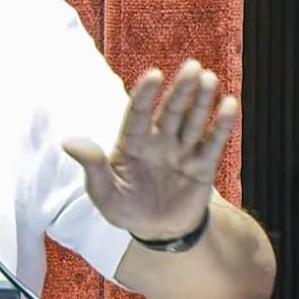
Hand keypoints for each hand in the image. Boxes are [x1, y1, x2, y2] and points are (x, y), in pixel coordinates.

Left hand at [63, 59, 236, 239]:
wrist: (156, 232)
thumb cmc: (124, 208)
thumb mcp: (103, 192)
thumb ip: (92, 166)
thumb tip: (68, 142)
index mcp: (132, 142)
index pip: (138, 112)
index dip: (145, 93)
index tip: (154, 74)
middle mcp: (158, 141)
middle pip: (171, 110)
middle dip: (181, 89)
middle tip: (191, 66)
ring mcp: (182, 151)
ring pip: (193, 120)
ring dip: (202, 100)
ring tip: (208, 78)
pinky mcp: (203, 166)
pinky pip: (213, 142)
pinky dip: (222, 124)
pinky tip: (229, 104)